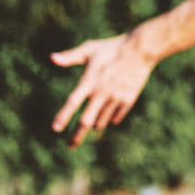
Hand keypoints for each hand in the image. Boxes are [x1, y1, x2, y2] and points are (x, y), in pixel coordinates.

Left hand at [50, 34, 155, 148]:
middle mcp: (101, 92)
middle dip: (77, 136)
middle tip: (70, 146)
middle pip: (87, 121)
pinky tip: (107, 117)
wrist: (141, 49)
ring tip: (91, 124)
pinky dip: (110, 119)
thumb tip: (52, 58)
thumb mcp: (90, 49)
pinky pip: (116, 117)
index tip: (56, 128)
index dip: (64, 116)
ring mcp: (115, 97)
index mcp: (90, 81)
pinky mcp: (128, 99)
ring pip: (101, 121)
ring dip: (94, 125)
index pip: (73, 102)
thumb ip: (71, 56)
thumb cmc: (113, 48)